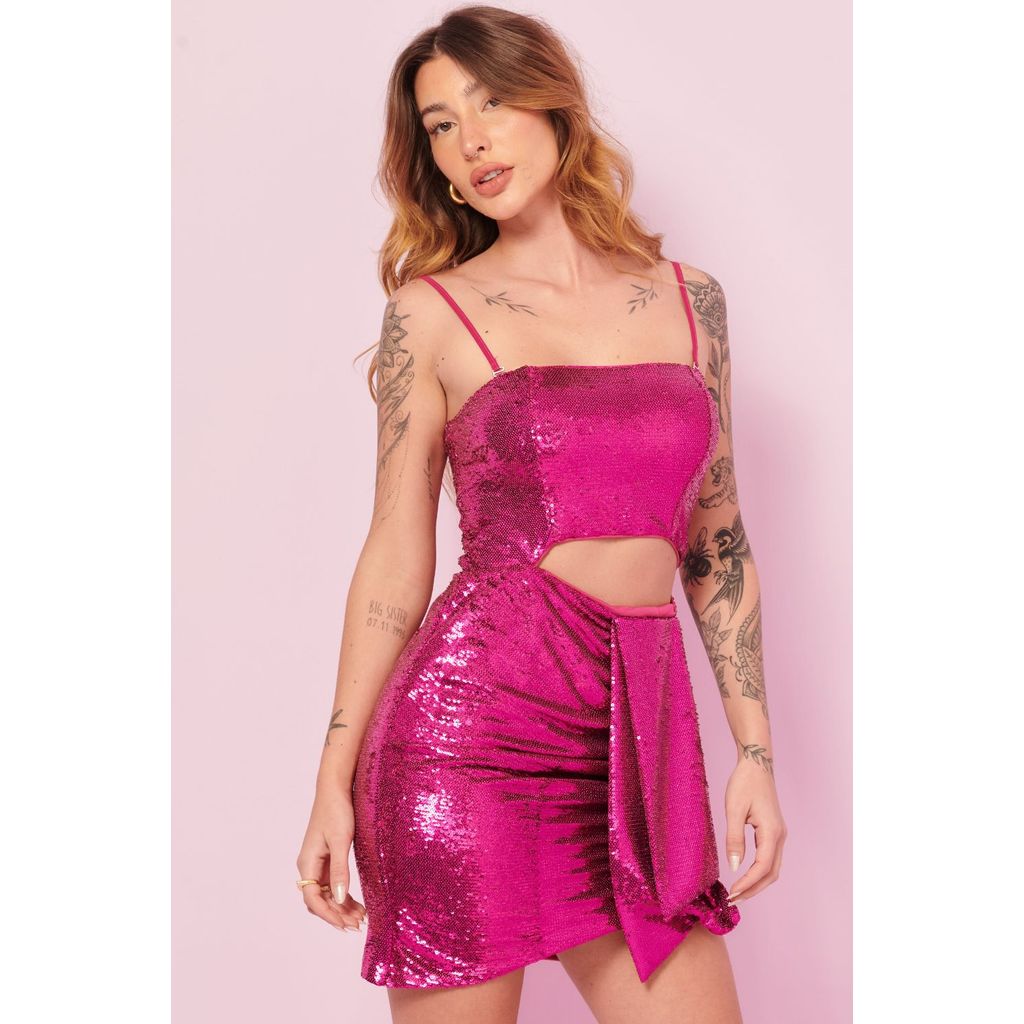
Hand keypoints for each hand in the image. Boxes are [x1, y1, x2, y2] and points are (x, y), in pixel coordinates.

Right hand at [296, 784, 367, 932]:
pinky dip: (344, 896)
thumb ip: (340, 871)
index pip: (313, 899)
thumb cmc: (336, 811)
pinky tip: (357, 904)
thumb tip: (340, 900)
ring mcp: (318, 863)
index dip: (329, 915)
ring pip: (327, 894)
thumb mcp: (341, 841)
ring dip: (341, 907)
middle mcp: (309, 866)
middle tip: (358, 924)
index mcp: (307, 863)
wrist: (335, 788)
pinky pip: (333, 884)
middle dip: (337, 914)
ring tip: (361, 918)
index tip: (345, 925)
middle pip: (319, 900)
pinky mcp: (328, 859)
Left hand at [723, 755, 786, 901]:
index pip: (762, 867)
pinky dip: (758, 871)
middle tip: (733, 900)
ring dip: (756, 882)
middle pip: (771, 873)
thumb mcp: (734, 809)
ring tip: (737, 892)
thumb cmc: (744, 783)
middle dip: (753, 889)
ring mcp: (779, 834)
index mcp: (772, 832)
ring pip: (772, 868)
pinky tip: (745, 875)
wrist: (757, 764)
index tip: (732, 894)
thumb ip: (734, 838)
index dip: (748, 883)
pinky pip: (769, 858)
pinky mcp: (774, 831)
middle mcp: (780, 836)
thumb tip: (734, 866)